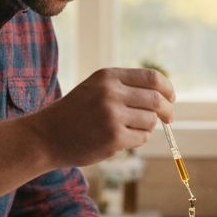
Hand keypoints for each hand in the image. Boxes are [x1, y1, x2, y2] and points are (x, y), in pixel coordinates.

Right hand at [34, 68, 174, 166]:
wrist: (46, 136)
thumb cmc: (75, 113)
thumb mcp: (96, 88)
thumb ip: (125, 87)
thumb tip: (163, 96)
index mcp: (108, 76)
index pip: (152, 78)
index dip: (167, 89)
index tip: (170, 98)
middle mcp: (111, 93)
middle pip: (156, 100)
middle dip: (167, 110)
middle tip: (168, 118)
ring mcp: (112, 116)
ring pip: (150, 120)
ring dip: (146, 127)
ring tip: (127, 130)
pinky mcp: (114, 138)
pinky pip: (141, 138)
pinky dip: (137, 140)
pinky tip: (120, 140)